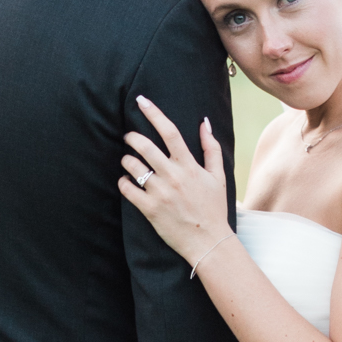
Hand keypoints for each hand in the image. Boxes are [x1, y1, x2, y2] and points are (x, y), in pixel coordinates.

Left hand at [119, 96, 230, 271]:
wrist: (208, 241)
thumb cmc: (214, 208)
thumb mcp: (218, 176)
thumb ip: (211, 148)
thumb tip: (204, 123)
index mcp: (189, 166)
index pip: (170, 132)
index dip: (154, 113)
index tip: (141, 101)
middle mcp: (173, 177)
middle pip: (145, 146)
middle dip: (132, 136)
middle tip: (129, 136)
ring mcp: (160, 193)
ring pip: (133, 166)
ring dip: (126, 159)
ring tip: (128, 161)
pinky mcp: (150, 209)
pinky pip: (127, 189)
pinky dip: (123, 182)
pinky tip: (126, 181)